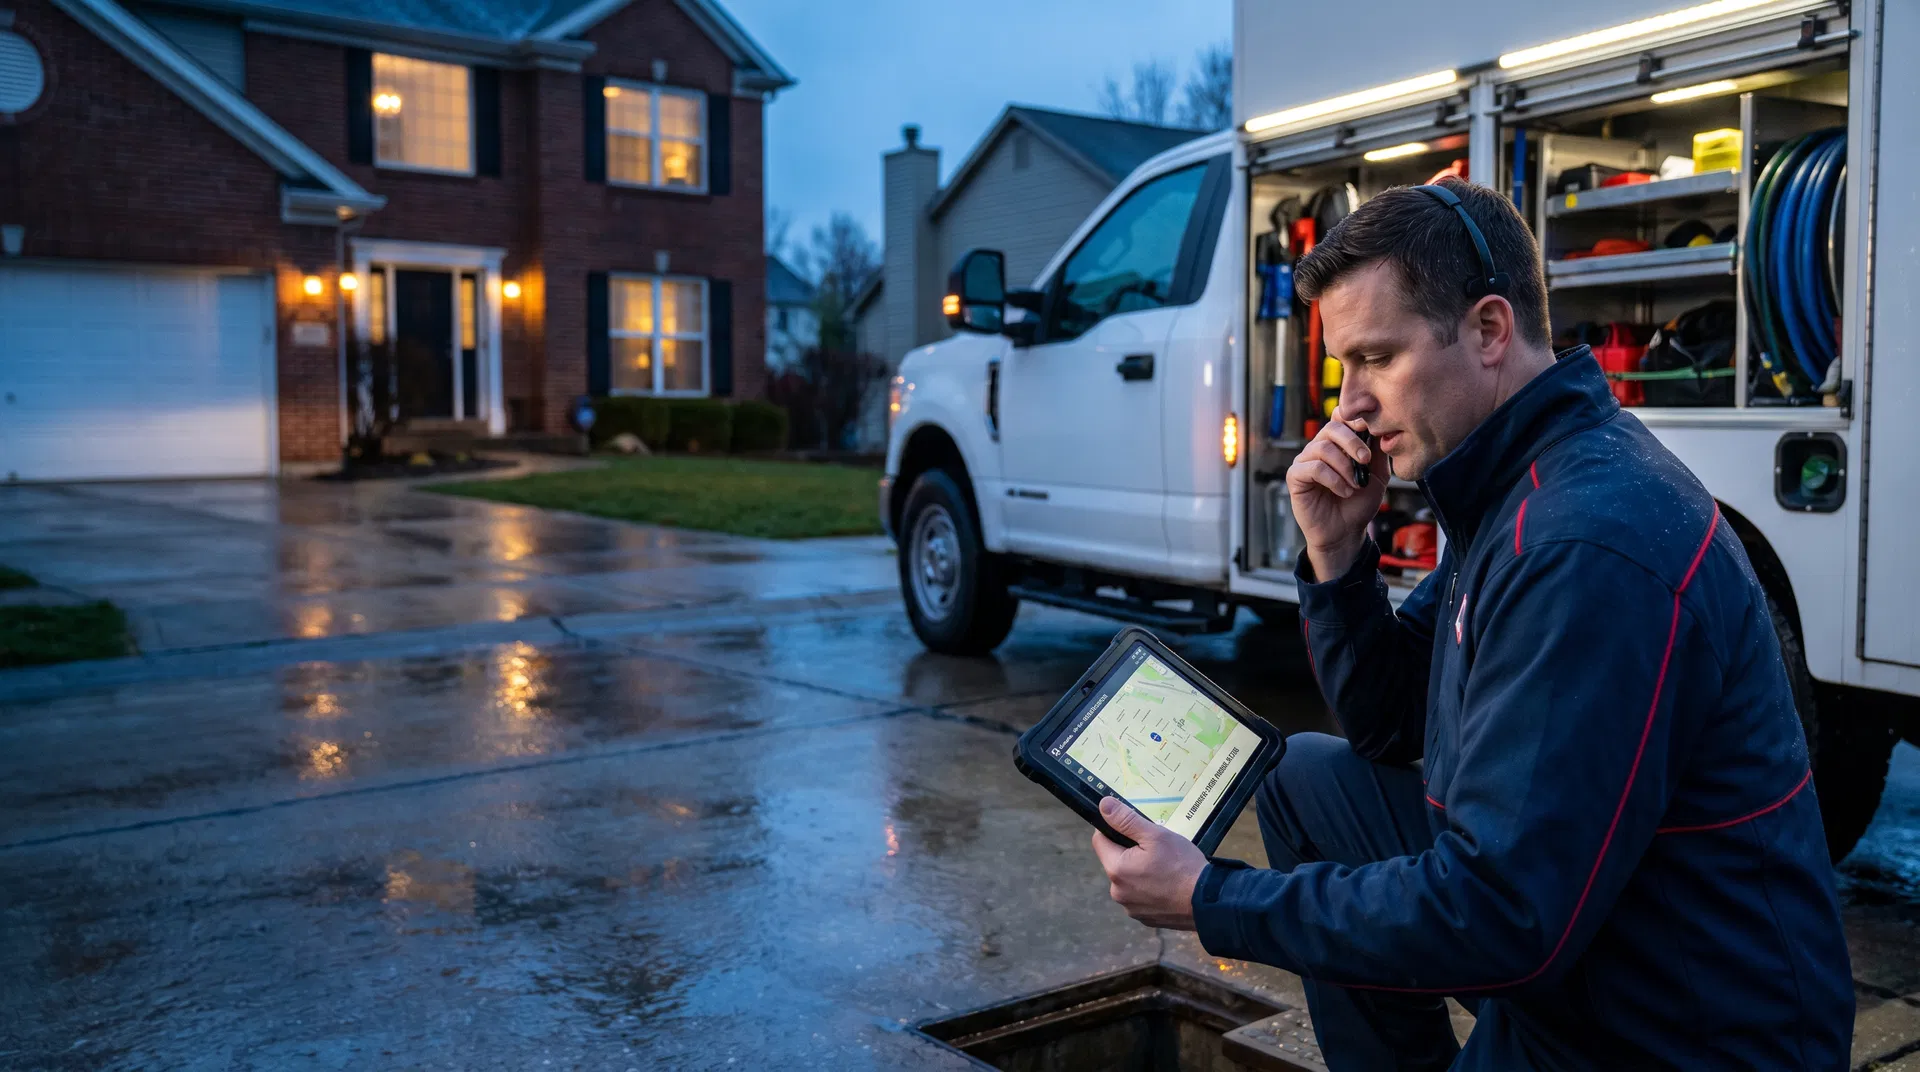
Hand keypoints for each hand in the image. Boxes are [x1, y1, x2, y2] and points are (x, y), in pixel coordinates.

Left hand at [1090, 796, 1208, 930]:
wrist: (1208, 902)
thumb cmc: (1183, 866)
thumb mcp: (1156, 835)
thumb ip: (1126, 820)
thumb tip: (1103, 805)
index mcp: (1116, 869)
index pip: (1099, 841)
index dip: (1114, 830)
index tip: (1133, 830)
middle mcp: (1117, 892)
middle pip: (1115, 861)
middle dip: (1130, 852)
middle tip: (1156, 849)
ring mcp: (1131, 908)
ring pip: (1128, 880)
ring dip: (1140, 872)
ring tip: (1165, 868)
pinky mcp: (1144, 918)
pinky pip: (1140, 897)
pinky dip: (1150, 889)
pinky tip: (1168, 885)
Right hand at [1286, 406, 1388, 579]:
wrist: (1345, 532)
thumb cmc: (1359, 504)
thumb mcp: (1377, 476)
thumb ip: (1377, 453)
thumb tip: (1381, 428)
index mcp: (1338, 443)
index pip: (1341, 417)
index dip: (1354, 418)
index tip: (1369, 429)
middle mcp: (1319, 448)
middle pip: (1332, 427)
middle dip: (1352, 442)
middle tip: (1366, 460)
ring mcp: (1305, 461)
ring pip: (1322, 448)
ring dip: (1344, 467)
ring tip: (1355, 485)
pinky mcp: (1295, 477)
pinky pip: (1313, 468)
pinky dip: (1333, 479)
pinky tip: (1344, 491)